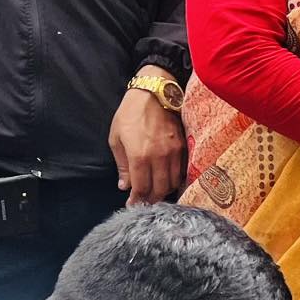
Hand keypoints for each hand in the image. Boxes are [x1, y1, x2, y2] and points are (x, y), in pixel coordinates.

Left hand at [109, 72, 187, 202]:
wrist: (154, 94)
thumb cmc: (130, 114)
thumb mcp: (116, 138)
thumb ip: (122, 164)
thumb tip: (124, 185)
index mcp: (139, 155)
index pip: (141, 187)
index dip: (137, 200)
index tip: (133, 205)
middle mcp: (159, 157)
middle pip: (159, 189)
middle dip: (151, 199)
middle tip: (144, 202)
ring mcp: (174, 153)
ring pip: (172, 182)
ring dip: (164, 191)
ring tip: (155, 193)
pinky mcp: (183, 147)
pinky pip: (181, 171)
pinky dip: (174, 180)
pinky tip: (167, 181)